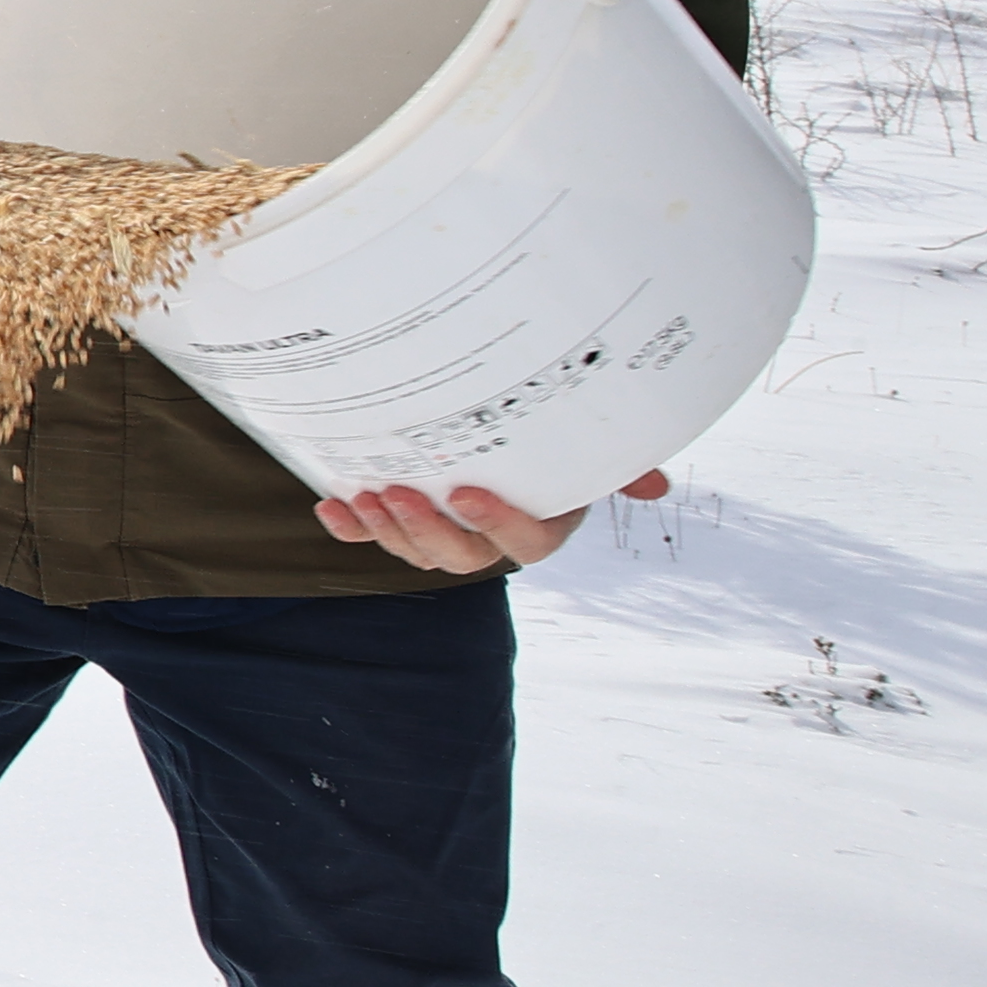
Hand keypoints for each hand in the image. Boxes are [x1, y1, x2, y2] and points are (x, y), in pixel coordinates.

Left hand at [312, 470, 668, 574]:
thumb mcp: (585, 447)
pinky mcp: (402, 523)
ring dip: (387, 528)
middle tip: (399, 495)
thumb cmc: (552, 440)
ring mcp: (444, 535)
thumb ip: (620, 465)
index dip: (497, 524)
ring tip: (363, 495)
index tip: (466, 493)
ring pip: (416, 551)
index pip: (526, 543)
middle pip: (460, 557)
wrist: (492, 429)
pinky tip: (329, 506)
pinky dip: (349, 526)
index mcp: (540, 525)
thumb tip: (657, 487)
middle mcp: (490, 541)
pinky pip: (373, 535)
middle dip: (426, 530)